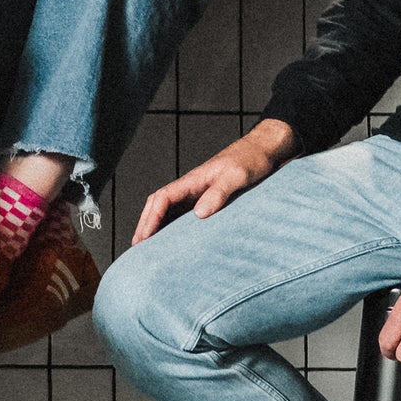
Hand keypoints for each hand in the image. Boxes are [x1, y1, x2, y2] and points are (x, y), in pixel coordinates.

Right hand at [134, 118, 295, 243]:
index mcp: (193, 180)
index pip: (162, 199)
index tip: (143, 238)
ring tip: (148, 249)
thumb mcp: (236, 176)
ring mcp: (197, 194)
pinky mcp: (207, 199)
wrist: (264, 150)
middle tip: (136, 248)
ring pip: (168, 211)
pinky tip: (174, 242)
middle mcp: (191, 188)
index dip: (150, 219)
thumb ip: (218, 193)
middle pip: (157, 205)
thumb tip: (198, 214)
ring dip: (156, 227)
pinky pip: (184, 215)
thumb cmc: (251, 160)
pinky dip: (173, 227)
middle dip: (145, 225)